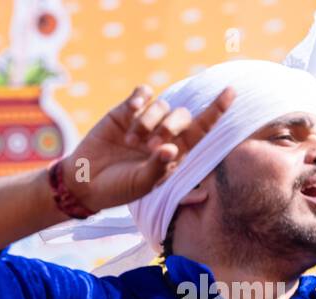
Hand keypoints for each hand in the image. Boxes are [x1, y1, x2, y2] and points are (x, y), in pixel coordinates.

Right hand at [59, 84, 235, 212]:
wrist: (83, 182)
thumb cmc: (116, 188)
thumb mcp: (139, 184)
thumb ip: (157, 168)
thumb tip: (172, 148)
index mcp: (174, 153)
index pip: (202, 129)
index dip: (216, 110)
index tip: (231, 92)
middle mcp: (163, 135)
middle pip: (182, 115)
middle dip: (171, 125)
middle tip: (151, 144)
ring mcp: (145, 122)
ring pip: (161, 105)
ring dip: (149, 120)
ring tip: (130, 140)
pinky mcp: (126, 111)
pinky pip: (143, 94)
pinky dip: (141, 99)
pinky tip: (131, 110)